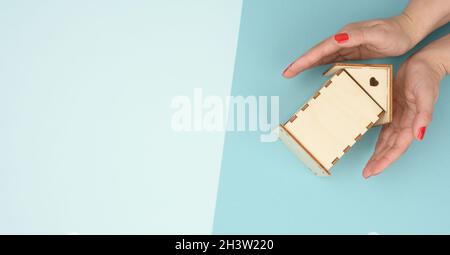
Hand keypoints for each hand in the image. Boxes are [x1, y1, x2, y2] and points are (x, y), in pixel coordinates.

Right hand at [282, 15, 414, 77]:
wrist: (408, 31)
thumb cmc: (395, 33)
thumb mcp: (376, 34)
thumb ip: (355, 36)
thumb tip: (335, 40)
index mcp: (346, 35)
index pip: (320, 49)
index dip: (304, 60)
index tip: (291, 69)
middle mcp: (343, 39)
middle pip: (317, 52)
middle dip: (300, 62)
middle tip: (286, 73)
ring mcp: (347, 45)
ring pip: (322, 56)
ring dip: (308, 64)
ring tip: (294, 72)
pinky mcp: (352, 51)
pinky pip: (332, 59)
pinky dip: (320, 64)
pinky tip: (315, 70)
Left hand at [363, 35, 449, 177]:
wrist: (423, 64)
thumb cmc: (426, 78)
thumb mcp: (425, 95)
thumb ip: (423, 116)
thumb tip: (419, 135)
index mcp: (412, 123)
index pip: (397, 147)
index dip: (385, 160)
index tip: (373, 171)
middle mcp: (404, 124)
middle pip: (390, 148)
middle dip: (379, 162)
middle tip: (366, 174)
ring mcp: (398, 118)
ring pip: (386, 142)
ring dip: (378, 155)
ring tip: (368, 166)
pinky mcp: (392, 110)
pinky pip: (384, 129)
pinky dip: (378, 140)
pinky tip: (371, 147)